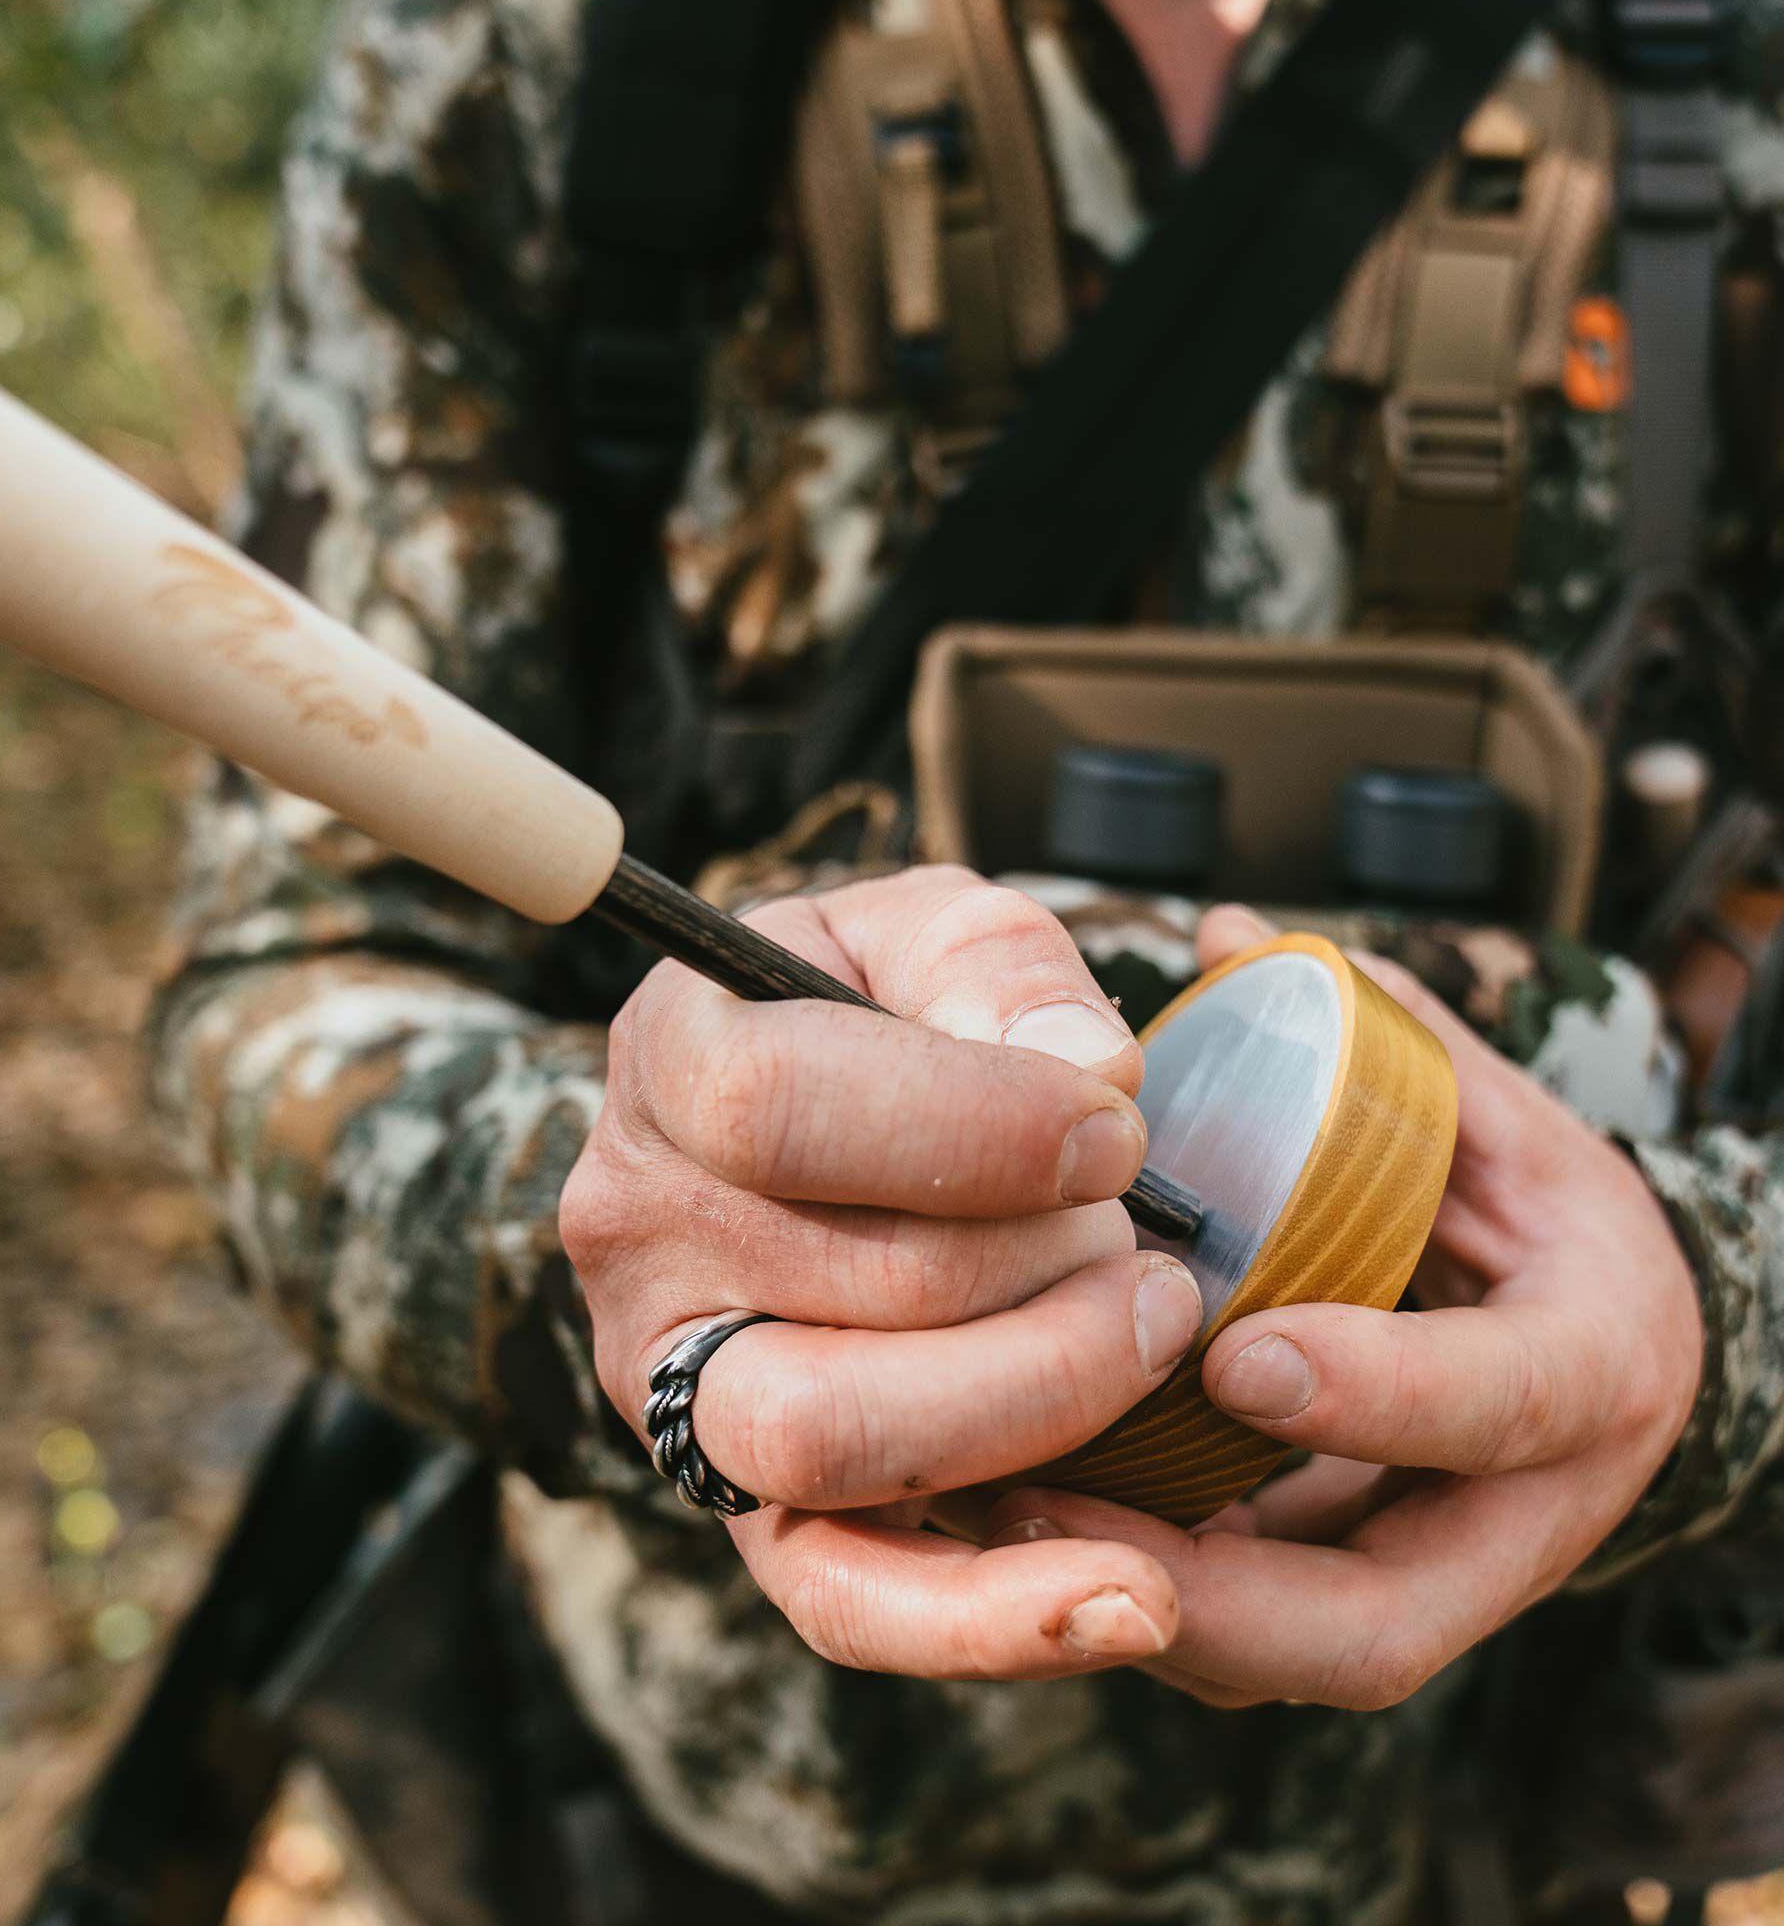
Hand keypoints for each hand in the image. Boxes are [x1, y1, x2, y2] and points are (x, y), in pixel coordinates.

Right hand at [561, 866, 1206, 1679]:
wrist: (811, 1121)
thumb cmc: (883, 1014)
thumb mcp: (929, 932)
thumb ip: (996, 969)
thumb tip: (1089, 1077)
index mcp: (669, 1062)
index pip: (779, 1111)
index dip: (980, 1127)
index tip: (1122, 1127)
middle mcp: (639, 1232)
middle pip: (849, 1287)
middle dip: (1047, 1268)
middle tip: (1144, 1240)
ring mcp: (674, 1381)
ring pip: (834, 1446)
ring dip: (1042, 1401)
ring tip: (1147, 1338)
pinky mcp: (740, 1500)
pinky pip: (841, 1597)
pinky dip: (989, 1618)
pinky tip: (1132, 1598)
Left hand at [985, 904, 1704, 1710]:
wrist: (1600, 1341)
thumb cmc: (1537, 1209)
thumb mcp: (1496, 1110)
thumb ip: (1378, 1035)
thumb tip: (1224, 931)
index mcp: (1594, 1362)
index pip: (1504, 1403)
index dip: (1378, 1391)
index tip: (1237, 1354)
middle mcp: (1529, 1512)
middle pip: (1378, 1624)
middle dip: (1211, 1589)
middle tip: (1047, 1503)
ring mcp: (1440, 1581)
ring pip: (1288, 1660)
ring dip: (1138, 1603)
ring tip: (992, 1517)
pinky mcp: (1361, 1604)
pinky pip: (1247, 1639)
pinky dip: (1135, 1590)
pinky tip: (1013, 1521)